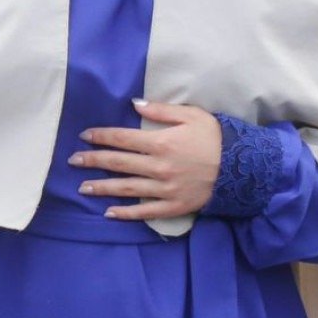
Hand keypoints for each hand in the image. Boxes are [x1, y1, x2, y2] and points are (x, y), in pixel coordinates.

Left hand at [70, 100, 221, 221]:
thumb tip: (133, 104)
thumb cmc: (215, 137)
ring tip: (82, 187)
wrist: (244, 168)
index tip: (85, 136)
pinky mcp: (174, 206)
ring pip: (127, 188)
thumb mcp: (191, 115)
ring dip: (102, 187)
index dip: (101, 137)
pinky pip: (146, 211)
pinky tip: (109, 213)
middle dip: (93, 161)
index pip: (122, 139)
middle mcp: (159, 167)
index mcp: (161, 142)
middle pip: (118, 163)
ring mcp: (165, 189)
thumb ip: (161, 109)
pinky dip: (126, 213)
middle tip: (72, 161)